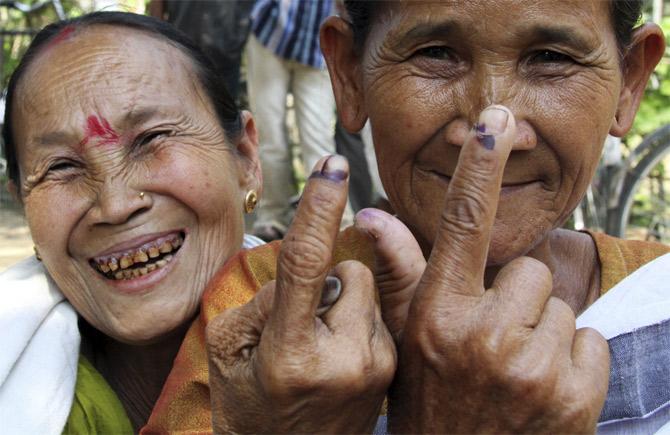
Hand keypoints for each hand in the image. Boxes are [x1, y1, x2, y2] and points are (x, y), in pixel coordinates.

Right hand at [206, 155, 395, 433]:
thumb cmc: (249, 406)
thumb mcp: (227, 349)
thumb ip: (260, 297)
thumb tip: (303, 259)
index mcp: (289, 354)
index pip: (305, 262)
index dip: (318, 208)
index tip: (332, 164)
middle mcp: (342, 360)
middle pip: (350, 271)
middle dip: (328, 277)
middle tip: (304, 318)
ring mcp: (375, 368)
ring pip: (368, 289)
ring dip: (345, 299)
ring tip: (323, 342)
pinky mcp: (393, 370)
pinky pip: (380, 312)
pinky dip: (359, 317)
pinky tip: (341, 352)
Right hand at [384, 106, 609, 432]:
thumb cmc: (432, 399)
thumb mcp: (407, 338)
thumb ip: (398, 270)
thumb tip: (370, 215)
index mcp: (437, 317)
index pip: (461, 224)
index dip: (478, 167)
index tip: (496, 121)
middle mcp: (480, 339)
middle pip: (527, 270)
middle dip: (515, 297)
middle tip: (491, 338)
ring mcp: (530, 370)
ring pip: (560, 306)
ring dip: (542, 331)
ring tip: (513, 368)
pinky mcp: (573, 397)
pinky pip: (589, 341)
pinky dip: (572, 362)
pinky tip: (540, 390)